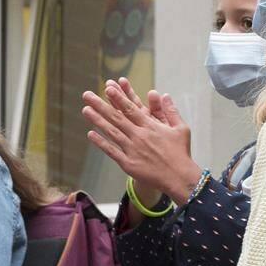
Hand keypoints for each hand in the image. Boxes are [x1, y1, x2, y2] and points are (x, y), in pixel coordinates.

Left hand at [82, 78, 202, 205]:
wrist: (178, 177)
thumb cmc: (180, 152)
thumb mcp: (180, 128)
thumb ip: (170, 110)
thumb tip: (164, 95)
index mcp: (150, 126)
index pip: (131, 108)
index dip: (118, 97)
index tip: (107, 88)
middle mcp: (139, 136)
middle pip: (116, 117)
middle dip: (100, 105)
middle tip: (87, 95)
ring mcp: (132, 149)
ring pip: (111, 132)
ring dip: (97, 120)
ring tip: (85, 110)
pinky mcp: (128, 163)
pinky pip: (112, 151)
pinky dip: (101, 143)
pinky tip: (90, 134)